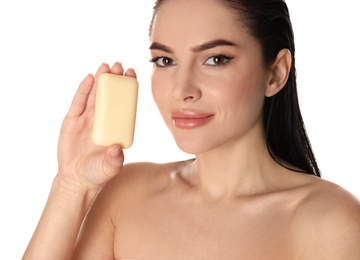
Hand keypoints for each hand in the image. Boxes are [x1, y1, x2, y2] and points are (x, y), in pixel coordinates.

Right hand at [57, 62, 136, 191]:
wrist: (76, 180)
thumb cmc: (96, 174)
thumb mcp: (109, 168)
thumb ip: (114, 160)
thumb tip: (116, 149)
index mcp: (115, 128)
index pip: (123, 105)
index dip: (127, 90)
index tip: (132, 74)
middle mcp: (103, 121)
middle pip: (109, 96)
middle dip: (114, 80)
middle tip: (118, 65)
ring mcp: (87, 120)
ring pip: (95, 96)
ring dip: (100, 81)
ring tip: (105, 66)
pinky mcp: (72, 121)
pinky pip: (78, 102)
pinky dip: (83, 90)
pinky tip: (89, 78)